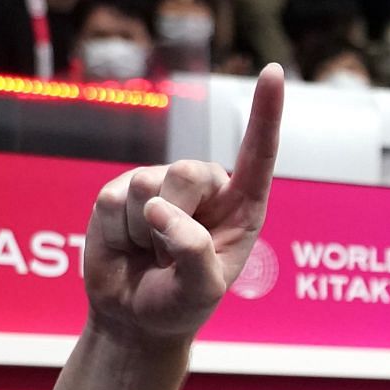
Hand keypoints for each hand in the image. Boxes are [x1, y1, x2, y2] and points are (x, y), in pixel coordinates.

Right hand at [83, 65, 283, 344]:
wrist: (133, 318)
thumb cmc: (179, 304)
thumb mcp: (201, 291)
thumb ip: (193, 253)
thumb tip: (161, 208)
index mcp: (242, 207)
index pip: (257, 155)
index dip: (265, 114)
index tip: (274, 72)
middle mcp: (204, 188)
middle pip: (188, 171)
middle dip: (177, 216)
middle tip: (170, 254)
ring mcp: (161, 185)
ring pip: (148, 184)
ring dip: (146, 232)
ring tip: (150, 253)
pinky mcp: (120, 192)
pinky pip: (115, 202)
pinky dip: (119, 233)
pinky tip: (127, 245)